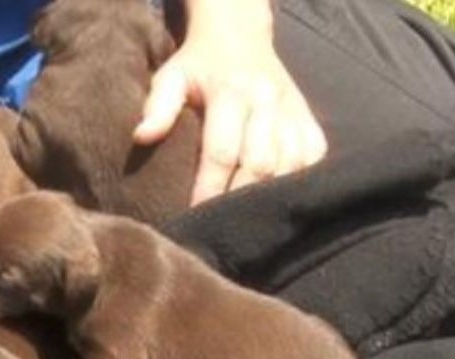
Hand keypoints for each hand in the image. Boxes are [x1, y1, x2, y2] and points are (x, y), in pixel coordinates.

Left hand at [134, 0, 326, 204]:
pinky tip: (275, 199)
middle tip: (220, 225)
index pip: (222, 152)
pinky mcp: (309, 121)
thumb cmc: (198, 67)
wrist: (239, 37)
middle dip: (239, 200)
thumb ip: (158, 106)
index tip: (196, 215)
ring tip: (245, 219)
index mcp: (232, 92)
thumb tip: (142, 137)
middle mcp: (268, 101)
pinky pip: (311, 160)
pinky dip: (296, 183)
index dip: (209, 189)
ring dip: (269, 197)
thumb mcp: (172, 77)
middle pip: (260, 165)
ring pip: (290, 167)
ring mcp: (293, 111)